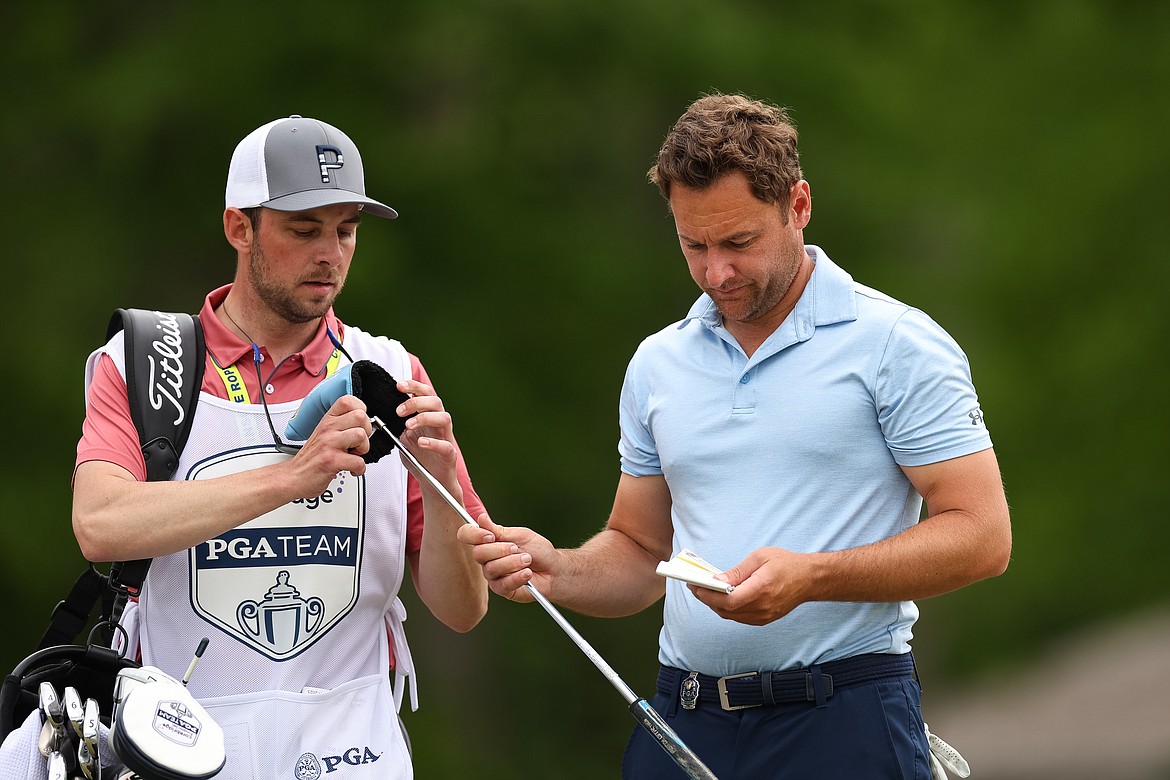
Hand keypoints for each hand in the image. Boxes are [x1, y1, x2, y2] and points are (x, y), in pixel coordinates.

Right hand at [286, 394, 371, 494]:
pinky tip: (351, 469)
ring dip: (363, 449)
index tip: (359, 424)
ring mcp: (328, 443)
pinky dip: (359, 469)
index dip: (360, 410)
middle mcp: (328, 428)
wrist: (294, 476)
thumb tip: (364, 423)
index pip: (348, 400)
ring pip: (360, 435)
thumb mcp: (324, 433)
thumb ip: (341, 425)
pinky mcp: (331, 460)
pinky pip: (358, 461)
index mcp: (327, 420)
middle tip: (357, 443)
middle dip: (366, 432)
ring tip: (353, 455)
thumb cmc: (311, 457)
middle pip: (360, 416)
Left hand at [393, 378, 459, 489]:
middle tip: (399, 411)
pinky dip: (433, 442)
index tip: (399, 386)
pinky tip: (421, 443)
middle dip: (416, 401)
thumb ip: (397, 425)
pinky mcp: (449, 454)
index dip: (414, 386)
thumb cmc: (420, 458)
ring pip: (444, 418)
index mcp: (428, 417)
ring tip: (409, 425)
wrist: (431, 481)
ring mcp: (445, 438)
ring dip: (425, 418)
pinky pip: (446, 445)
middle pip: (435, 401)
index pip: (425, 394)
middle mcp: (438, 425)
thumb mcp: (404, 437)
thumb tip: (380, 414)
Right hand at [456, 513, 556, 601]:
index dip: (474, 534)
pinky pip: (502, 584)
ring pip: (490, 569)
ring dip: (512, 562)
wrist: (553, 569)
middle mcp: (487, 558)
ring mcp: (493, 575)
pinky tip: (527, 573)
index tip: (490, 536)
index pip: (467, 535)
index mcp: (489, 542)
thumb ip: (499, 530)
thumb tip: (481, 519)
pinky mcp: (502, 589)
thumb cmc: (538, 551)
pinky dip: (517, 577)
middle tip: (516, 548)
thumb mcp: (520, 535)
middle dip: (499, 549)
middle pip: (478, 553)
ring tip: (527, 560)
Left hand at [688, 546, 808, 625]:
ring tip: (704, 591)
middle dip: (707, 599)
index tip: (696, 586)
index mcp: (761, 588)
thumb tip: (717, 579)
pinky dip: (727, 609)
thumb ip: (737, 571)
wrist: (809, 579)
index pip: (729, 600)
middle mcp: (763, 606)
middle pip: (726, 610)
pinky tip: (720, 598)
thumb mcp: (760, 558)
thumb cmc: (786, 564)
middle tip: (695, 586)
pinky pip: (739, 618)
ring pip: (731, 616)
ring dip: (715, 605)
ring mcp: (764, 616)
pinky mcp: (765, 619)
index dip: (709, 595)